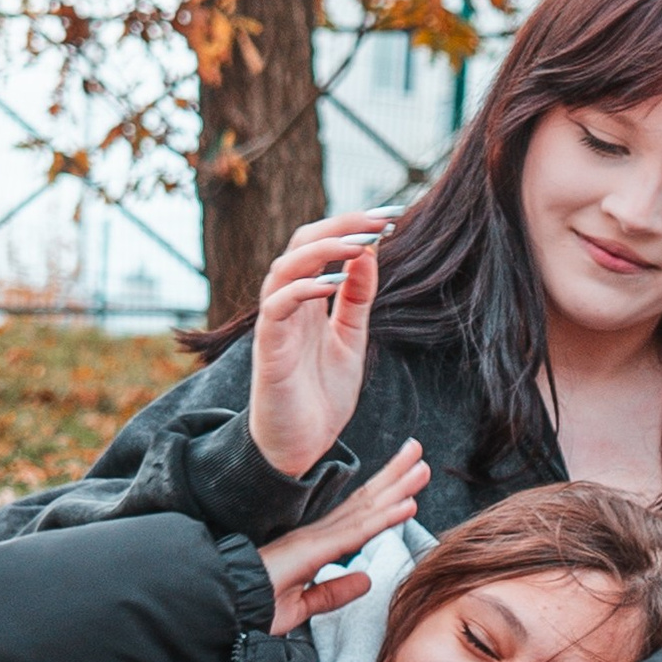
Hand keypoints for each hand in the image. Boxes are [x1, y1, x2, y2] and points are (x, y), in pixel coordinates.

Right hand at [245, 212, 392, 478]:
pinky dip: (302, 288)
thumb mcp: (351, 339)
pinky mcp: (268, 349)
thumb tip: (369, 250)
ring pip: (284, 267)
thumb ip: (357, 298)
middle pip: (301, 244)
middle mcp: (288, 304)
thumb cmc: (321, 394)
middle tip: (380, 220)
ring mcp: (276, 324)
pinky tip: (332, 283)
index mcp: (308, 299)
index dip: (352, 225)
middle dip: (341, 226)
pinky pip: (277, 307)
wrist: (300, 447)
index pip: (322, 245)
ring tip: (360, 243)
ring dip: (322, 249)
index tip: (392, 215)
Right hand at [257, 440, 427, 635]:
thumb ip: (333, 592)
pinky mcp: (314, 549)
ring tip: (422, 467)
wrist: (223, 612)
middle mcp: (317, 534)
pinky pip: (357, 532)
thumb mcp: (302, 605)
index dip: (382, 496)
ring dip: (397, 486)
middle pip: (363, 502)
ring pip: (365, 510)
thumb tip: (365, 578)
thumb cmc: (253, 609)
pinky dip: (385, 516)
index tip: (407, 482)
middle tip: (418, 453)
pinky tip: (407, 503)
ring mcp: (316, 539)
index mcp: (314, 545)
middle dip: (394, 477)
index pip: (355, 516)